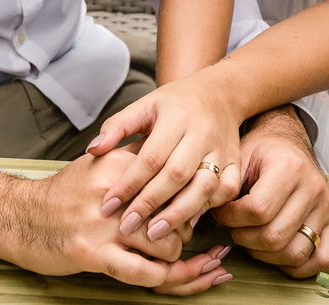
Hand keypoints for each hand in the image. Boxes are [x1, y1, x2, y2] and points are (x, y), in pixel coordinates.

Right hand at [0, 146, 230, 293]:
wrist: (18, 214)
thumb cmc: (63, 194)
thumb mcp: (99, 166)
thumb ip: (135, 165)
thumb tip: (180, 172)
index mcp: (121, 164)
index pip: (174, 181)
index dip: (196, 202)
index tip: (209, 216)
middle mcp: (116, 191)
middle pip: (176, 215)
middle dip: (191, 235)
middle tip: (210, 251)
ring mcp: (104, 224)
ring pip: (165, 246)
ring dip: (180, 260)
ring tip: (195, 266)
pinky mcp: (92, 252)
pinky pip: (142, 273)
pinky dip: (165, 279)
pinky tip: (174, 279)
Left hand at [85, 73, 244, 242]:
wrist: (219, 94)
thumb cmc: (174, 104)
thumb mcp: (143, 106)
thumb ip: (117, 127)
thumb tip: (92, 150)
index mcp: (176, 117)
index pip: (150, 157)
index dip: (128, 184)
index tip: (108, 205)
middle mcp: (202, 134)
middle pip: (177, 175)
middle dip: (150, 204)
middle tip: (127, 227)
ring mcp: (222, 150)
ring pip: (204, 187)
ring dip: (179, 213)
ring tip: (155, 234)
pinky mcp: (236, 163)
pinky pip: (226, 192)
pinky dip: (208, 209)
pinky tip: (187, 223)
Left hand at [212, 106, 328, 277]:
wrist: (287, 140)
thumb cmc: (259, 150)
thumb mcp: (238, 155)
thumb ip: (222, 185)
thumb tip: (194, 216)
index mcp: (289, 167)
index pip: (258, 210)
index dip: (232, 218)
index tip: (221, 212)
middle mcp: (313, 188)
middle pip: (275, 236)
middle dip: (244, 238)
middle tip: (233, 227)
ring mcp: (326, 207)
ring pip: (295, 252)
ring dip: (265, 255)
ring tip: (251, 238)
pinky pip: (322, 259)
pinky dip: (300, 266)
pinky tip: (278, 255)